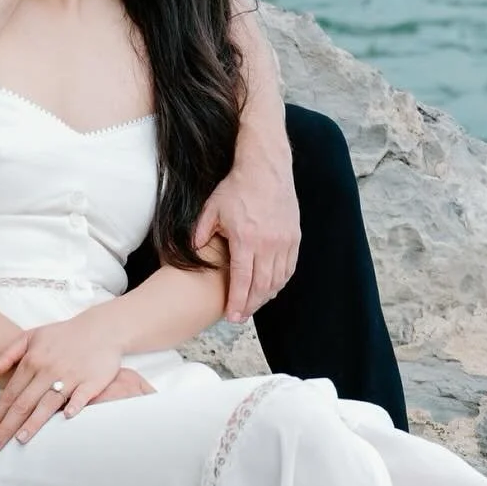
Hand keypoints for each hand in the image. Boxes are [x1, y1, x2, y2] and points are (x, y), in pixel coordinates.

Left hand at [0, 310, 137, 450]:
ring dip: (33, 422)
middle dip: (7, 426)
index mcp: (32, 361)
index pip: (9, 394)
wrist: (101, 328)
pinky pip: (81, 395)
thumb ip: (9, 353)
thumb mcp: (32, 336)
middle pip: (23, 403)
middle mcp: (48, 370)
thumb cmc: (64, 335)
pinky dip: (75, 405)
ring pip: (48, 403)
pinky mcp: (91, 380)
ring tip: (20, 440)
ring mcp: (70, 376)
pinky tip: (67, 418)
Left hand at [195, 148, 300, 322]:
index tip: (231, 316)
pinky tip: (270, 288)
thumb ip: (200, 233)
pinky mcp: (294, 237)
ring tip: (253, 305)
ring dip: (265, 297)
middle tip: (240, 317)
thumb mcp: (211, 209)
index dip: (236, 301)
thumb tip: (192, 251)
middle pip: (261, 286)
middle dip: (250, 305)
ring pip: (277, 280)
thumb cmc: (236, 188)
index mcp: (245, 239)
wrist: (265, 168)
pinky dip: (280, 282)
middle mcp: (268, 244)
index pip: (241, 280)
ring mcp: (284, 241)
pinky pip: (289, 268)